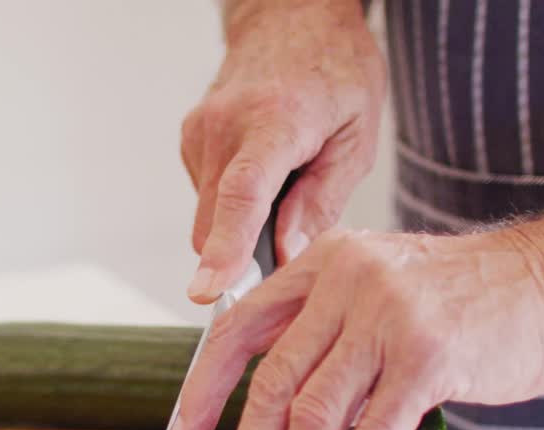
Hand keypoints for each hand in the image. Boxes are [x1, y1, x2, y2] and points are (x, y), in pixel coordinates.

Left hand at [166, 222, 543, 429]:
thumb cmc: (468, 301)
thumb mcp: (381, 288)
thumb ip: (329, 333)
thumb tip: (275, 416)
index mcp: (321, 265)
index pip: (237, 331)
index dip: (203, 393)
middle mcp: (344, 283)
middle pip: (270, 386)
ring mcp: (386, 316)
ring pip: (314, 417)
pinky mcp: (429, 356)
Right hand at [181, 0, 384, 301]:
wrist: (291, 18)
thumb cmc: (334, 71)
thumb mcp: (355, 138)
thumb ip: (320, 203)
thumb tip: (287, 257)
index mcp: (275, 121)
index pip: (243, 193)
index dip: (227, 248)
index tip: (210, 288)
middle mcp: (225, 125)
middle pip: (215, 222)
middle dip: (242, 253)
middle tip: (288, 245)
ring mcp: (200, 131)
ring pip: (208, 216)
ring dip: (240, 224)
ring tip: (284, 183)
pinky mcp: (189, 139)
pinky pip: (206, 197)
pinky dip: (232, 202)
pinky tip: (264, 171)